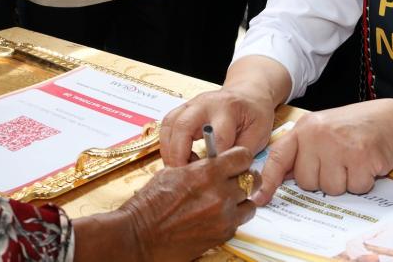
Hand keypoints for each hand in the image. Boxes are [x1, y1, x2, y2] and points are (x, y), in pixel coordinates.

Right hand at [118, 147, 257, 261]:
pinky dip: (232, 217)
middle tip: (234, 179)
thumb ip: (197, 165)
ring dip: (240, 200)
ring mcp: (224, 216)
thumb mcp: (172, 172)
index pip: (243, 157)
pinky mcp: (223, 234)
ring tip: (225, 200)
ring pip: (249, 203)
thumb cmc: (151, 204)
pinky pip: (239, 221)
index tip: (236, 160)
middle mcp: (221, 193)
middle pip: (251, 179)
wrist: (141, 235)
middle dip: (243, 178)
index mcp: (208, 172)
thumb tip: (209, 159)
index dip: (240, 157)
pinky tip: (215, 215)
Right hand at [158, 87, 274, 167]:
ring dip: (169, 151)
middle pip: (183, 127)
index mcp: (228, 108)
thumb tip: (228, 176)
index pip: (217, 137)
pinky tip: (175, 160)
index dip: (213, 161)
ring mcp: (190, 104)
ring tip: (177, 171)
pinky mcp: (182, 110)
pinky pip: (166, 126)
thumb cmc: (254, 115)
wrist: (247, 94)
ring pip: (170, 125)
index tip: (212, 180)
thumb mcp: (258, 134)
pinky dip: (167, 145)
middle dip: (180, 155)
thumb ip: (241, 154)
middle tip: (184, 178)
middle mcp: (205, 103)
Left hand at [254, 99, 392, 204]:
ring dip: (345, 181)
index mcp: (305, 128)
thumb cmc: (357, 127)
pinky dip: (364, 181)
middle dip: (324, 179)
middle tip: (340, 160)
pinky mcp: (360, 156)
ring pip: (331, 188)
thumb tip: (283, 178)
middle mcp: (317, 135)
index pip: (279, 157)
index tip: (258, 198)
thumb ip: (304, 151)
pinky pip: (355, 187)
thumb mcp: (323, 130)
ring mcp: (338, 145)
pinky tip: (367, 162)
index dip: (268, 180)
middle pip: (307, 182)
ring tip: (354, 160)